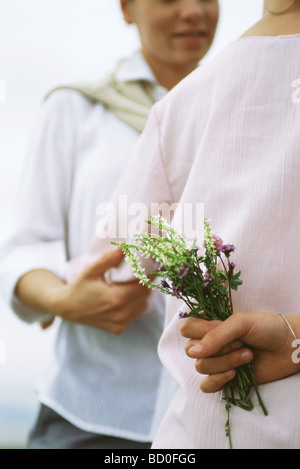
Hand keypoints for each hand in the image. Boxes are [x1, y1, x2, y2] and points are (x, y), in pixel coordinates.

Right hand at [51, 249, 150, 334]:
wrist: (67, 308)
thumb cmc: (79, 287)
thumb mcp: (90, 270)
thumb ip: (107, 259)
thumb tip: (123, 248)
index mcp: (115, 299)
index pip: (142, 286)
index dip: (147, 275)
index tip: (148, 267)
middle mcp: (120, 314)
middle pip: (145, 296)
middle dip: (145, 283)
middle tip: (142, 273)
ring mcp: (120, 324)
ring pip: (143, 305)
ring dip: (141, 295)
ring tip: (134, 284)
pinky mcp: (118, 329)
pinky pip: (135, 314)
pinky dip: (135, 305)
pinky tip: (127, 297)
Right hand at [180, 312, 299, 392]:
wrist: (289, 347)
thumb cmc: (266, 328)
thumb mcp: (239, 323)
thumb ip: (214, 336)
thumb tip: (192, 352)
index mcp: (210, 325)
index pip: (186, 329)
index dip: (197, 332)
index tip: (215, 328)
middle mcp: (210, 344)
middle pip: (191, 351)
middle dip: (216, 348)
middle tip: (239, 342)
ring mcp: (217, 362)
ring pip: (201, 367)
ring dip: (225, 362)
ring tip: (248, 355)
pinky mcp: (225, 380)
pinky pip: (206, 386)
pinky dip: (217, 380)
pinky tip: (234, 374)